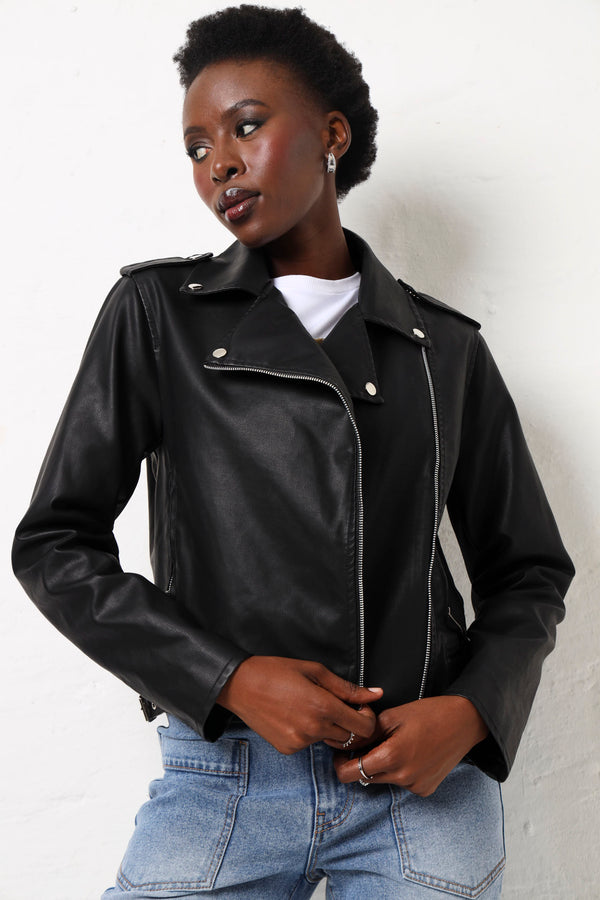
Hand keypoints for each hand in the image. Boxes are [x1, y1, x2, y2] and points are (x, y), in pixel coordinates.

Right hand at [217, 655, 382, 754]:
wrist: (239, 686)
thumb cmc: (276, 671)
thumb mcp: (314, 671)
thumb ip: (348, 688)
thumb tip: (376, 694)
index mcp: (323, 707)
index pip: (364, 727)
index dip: (367, 717)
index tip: (358, 706)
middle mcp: (314, 729)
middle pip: (350, 737)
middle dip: (350, 723)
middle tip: (336, 705)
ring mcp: (300, 742)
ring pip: (329, 740)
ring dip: (329, 728)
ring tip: (311, 707)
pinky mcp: (288, 749)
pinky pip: (310, 744)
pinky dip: (310, 733)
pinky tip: (295, 716)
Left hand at [334, 695, 488, 795]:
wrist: (464, 722)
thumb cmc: (429, 713)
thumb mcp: (392, 716)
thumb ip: (366, 733)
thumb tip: (347, 745)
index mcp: (391, 757)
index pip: (350, 774)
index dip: (340, 764)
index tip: (341, 753)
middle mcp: (403, 777)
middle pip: (366, 777)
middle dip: (361, 762)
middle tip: (367, 743)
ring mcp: (416, 786)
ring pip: (384, 780)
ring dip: (381, 766)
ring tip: (395, 744)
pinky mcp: (425, 789)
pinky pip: (402, 782)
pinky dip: (399, 771)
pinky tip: (411, 753)